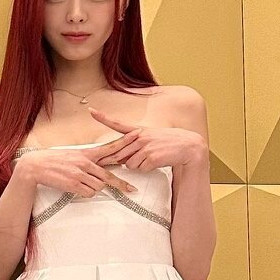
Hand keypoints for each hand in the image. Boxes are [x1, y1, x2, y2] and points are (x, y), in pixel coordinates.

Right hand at [15, 141, 137, 198]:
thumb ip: (87, 161)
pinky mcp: (73, 184)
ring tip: (81, 183)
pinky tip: (75, 187)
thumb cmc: (53, 161)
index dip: (124, 142)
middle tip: (132, 189)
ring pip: (98, 186)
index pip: (109, 147)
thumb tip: (98, 170)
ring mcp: (80, 174)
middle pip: (108, 176)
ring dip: (93, 188)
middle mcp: (85, 163)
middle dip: (121, 184)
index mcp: (86, 154)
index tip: (137, 137)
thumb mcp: (72, 156)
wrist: (36, 166)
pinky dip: (84, 193)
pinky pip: (88, 193)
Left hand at [87, 108, 207, 171]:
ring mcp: (145, 147)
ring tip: (151, 158)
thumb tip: (122, 158)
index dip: (103, 118)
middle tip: (123, 161)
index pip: (117, 124)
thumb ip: (135, 146)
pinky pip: (140, 169)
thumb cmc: (168, 143)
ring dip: (137, 166)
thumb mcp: (151, 138)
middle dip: (119, 161)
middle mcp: (140, 137)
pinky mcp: (151, 157)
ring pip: (129, 164)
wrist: (188, 147)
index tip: (91, 111)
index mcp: (138, 131)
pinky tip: (156, 162)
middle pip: (119, 153)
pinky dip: (147, 169)